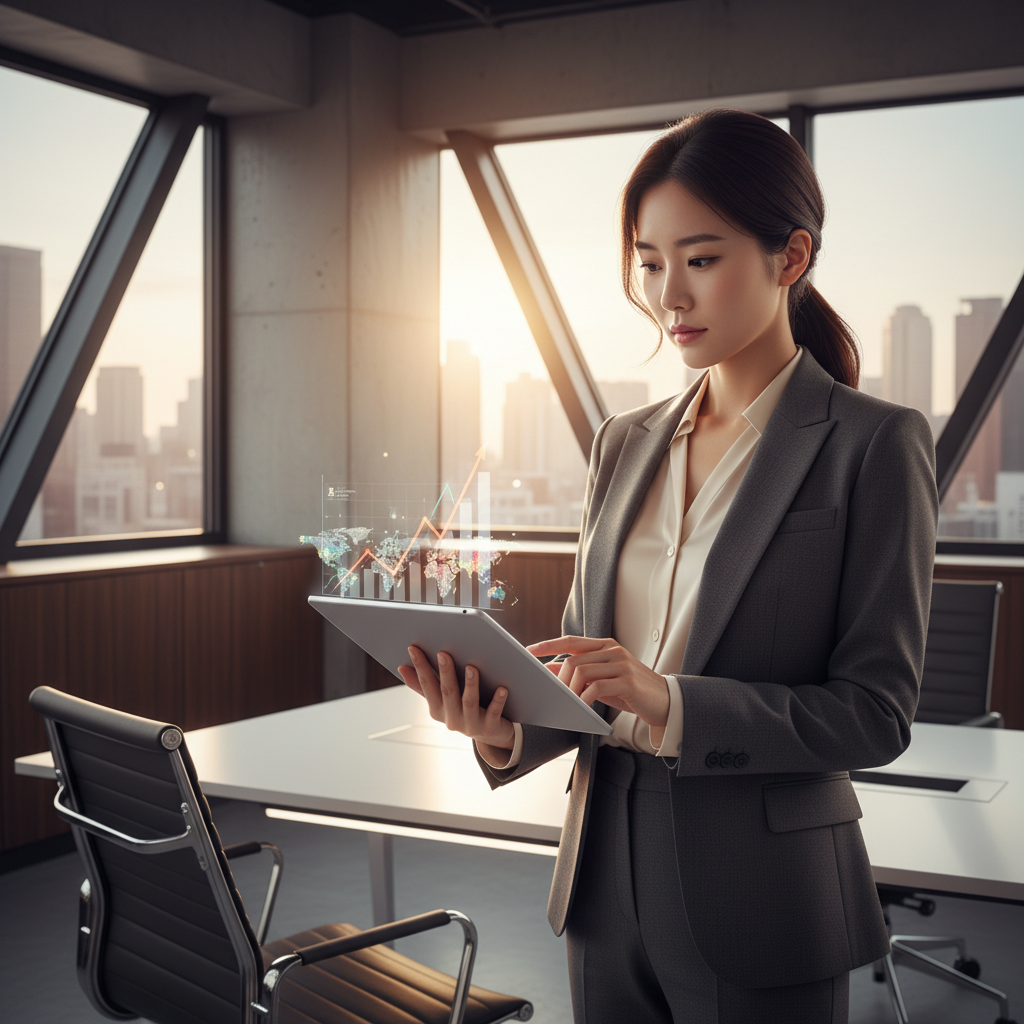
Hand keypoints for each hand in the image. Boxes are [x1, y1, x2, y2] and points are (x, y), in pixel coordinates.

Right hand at [398, 646, 515, 760]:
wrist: (492, 734)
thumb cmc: (464, 710)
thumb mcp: (442, 700)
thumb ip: (423, 685)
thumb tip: (402, 668)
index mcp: (437, 710)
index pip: (426, 685)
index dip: (419, 667)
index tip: (413, 648)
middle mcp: (451, 719)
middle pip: (447, 693)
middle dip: (445, 673)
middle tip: (443, 653)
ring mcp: (471, 724)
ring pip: (469, 702)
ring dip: (470, 685)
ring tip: (471, 667)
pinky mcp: (489, 728)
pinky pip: (493, 713)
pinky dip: (497, 701)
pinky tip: (502, 688)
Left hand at [527, 636, 669, 734]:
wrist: (664, 701)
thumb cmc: (630, 691)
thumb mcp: (602, 679)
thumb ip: (579, 672)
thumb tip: (549, 669)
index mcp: (605, 646)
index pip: (571, 641)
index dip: (548, 644)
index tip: (529, 651)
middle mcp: (613, 651)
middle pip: (574, 659)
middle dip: (560, 679)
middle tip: (555, 695)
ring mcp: (621, 664)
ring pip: (582, 671)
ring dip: (570, 690)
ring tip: (568, 703)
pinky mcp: (628, 681)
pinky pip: (596, 687)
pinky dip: (585, 698)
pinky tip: (583, 707)